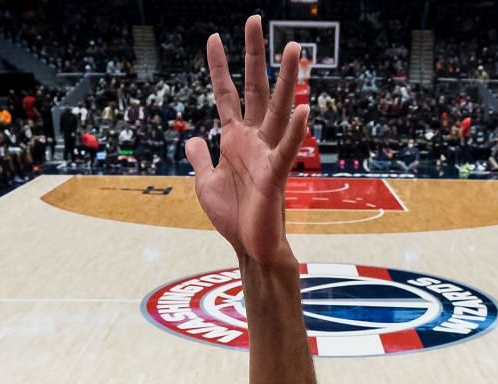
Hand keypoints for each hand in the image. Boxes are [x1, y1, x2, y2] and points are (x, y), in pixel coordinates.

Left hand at [186, 17, 309, 263]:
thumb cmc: (233, 217)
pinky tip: (304, 110)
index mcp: (236, 139)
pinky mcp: (276, 175)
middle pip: (257, 88)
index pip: (226, 94)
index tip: (214, 37)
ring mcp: (267, 154)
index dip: (219, 67)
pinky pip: (287, 150)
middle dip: (255, 55)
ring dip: (287, 79)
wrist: (249, 247)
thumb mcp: (206, 182)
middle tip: (255, 19)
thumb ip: (201, 158)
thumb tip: (193, 139)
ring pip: (279, 110)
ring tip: (294, 49)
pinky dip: (296, 131)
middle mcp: (254, 139)